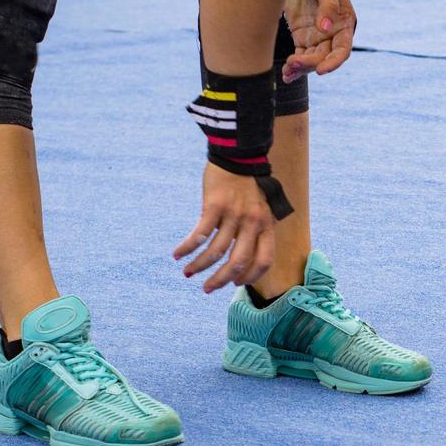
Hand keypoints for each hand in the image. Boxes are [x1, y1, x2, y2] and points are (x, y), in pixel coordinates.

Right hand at [173, 163, 276, 292]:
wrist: (238, 156)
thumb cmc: (249, 185)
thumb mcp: (262, 209)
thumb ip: (256, 231)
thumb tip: (242, 256)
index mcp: (267, 226)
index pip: (264, 261)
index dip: (251, 276)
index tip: (237, 283)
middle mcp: (253, 223)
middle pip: (239, 262)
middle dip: (221, 280)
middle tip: (208, 289)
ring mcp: (234, 214)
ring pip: (216, 251)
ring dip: (199, 266)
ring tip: (187, 273)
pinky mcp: (214, 205)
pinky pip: (200, 234)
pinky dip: (187, 247)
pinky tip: (178, 254)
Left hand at [281, 0, 355, 83]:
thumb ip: (327, 5)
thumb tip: (325, 28)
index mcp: (344, 24)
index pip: (342, 49)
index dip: (333, 62)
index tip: (321, 70)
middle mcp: (332, 34)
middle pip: (324, 57)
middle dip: (310, 64)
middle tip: (293, 63)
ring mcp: (317, 37)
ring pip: (311, 60)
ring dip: (300, 68)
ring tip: (287, 71)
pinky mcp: (302, 38)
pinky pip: (299, 56)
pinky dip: (293, 67)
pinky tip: (286, 75)